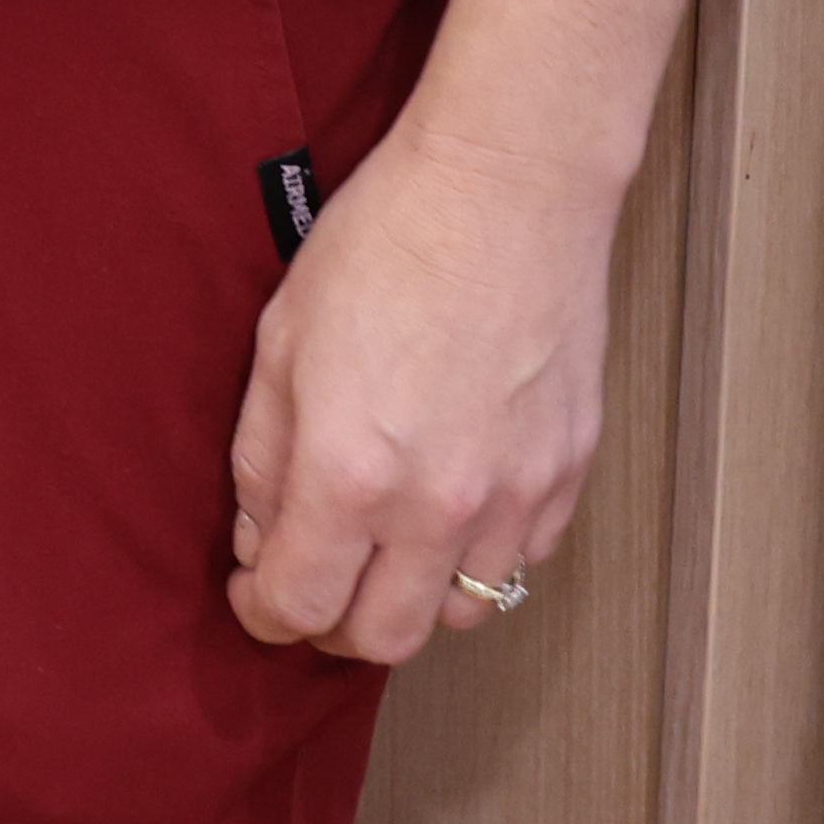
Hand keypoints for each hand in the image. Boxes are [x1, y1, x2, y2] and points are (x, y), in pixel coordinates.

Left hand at [221, 118, 609, 666]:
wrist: (507, 184)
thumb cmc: (388, 240)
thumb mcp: (281, 339)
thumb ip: (261, 456)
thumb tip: (260, 535)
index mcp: (350, 471)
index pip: (298, 606)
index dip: (262, 611)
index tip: (255, 591)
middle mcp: (437, 504)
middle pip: (384, 639)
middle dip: (334, 626)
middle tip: (317, 580)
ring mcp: (514, 493)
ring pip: (461, 612)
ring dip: (414, 593)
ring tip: (390, 539)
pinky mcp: (568, 470)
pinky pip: (521, 558)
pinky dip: (480, 552)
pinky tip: (454, 499)